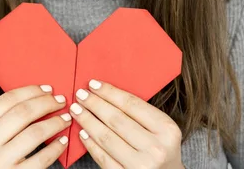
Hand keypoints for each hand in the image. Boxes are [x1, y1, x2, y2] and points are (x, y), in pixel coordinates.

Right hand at [0, 84, 71, 168]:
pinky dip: (56, 146)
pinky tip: (63, 140)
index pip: (6, 100)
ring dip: (55, 122)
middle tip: (61, 100)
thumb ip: (3, 120)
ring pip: (34, 132)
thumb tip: (38, 95)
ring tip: (66, 118)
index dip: (30, 91)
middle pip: (22, 112)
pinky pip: (42, 157)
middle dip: (46, 103)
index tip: (47, 89)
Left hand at [69, 79, 183, 168]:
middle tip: (81, 94)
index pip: (132, 104)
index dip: (109, 92)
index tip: (93, 84)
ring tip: (77, 110)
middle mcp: (156, 148)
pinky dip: (90, 143)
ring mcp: (141, 166)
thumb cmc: (162, 149)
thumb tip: (104, 94)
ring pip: (106, 137)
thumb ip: (140, 114)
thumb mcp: (161, 130)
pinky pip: (102, 157)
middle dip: (94, 104)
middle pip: (116, 119)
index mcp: (167, 130)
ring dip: (87, 121)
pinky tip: (82, 132)